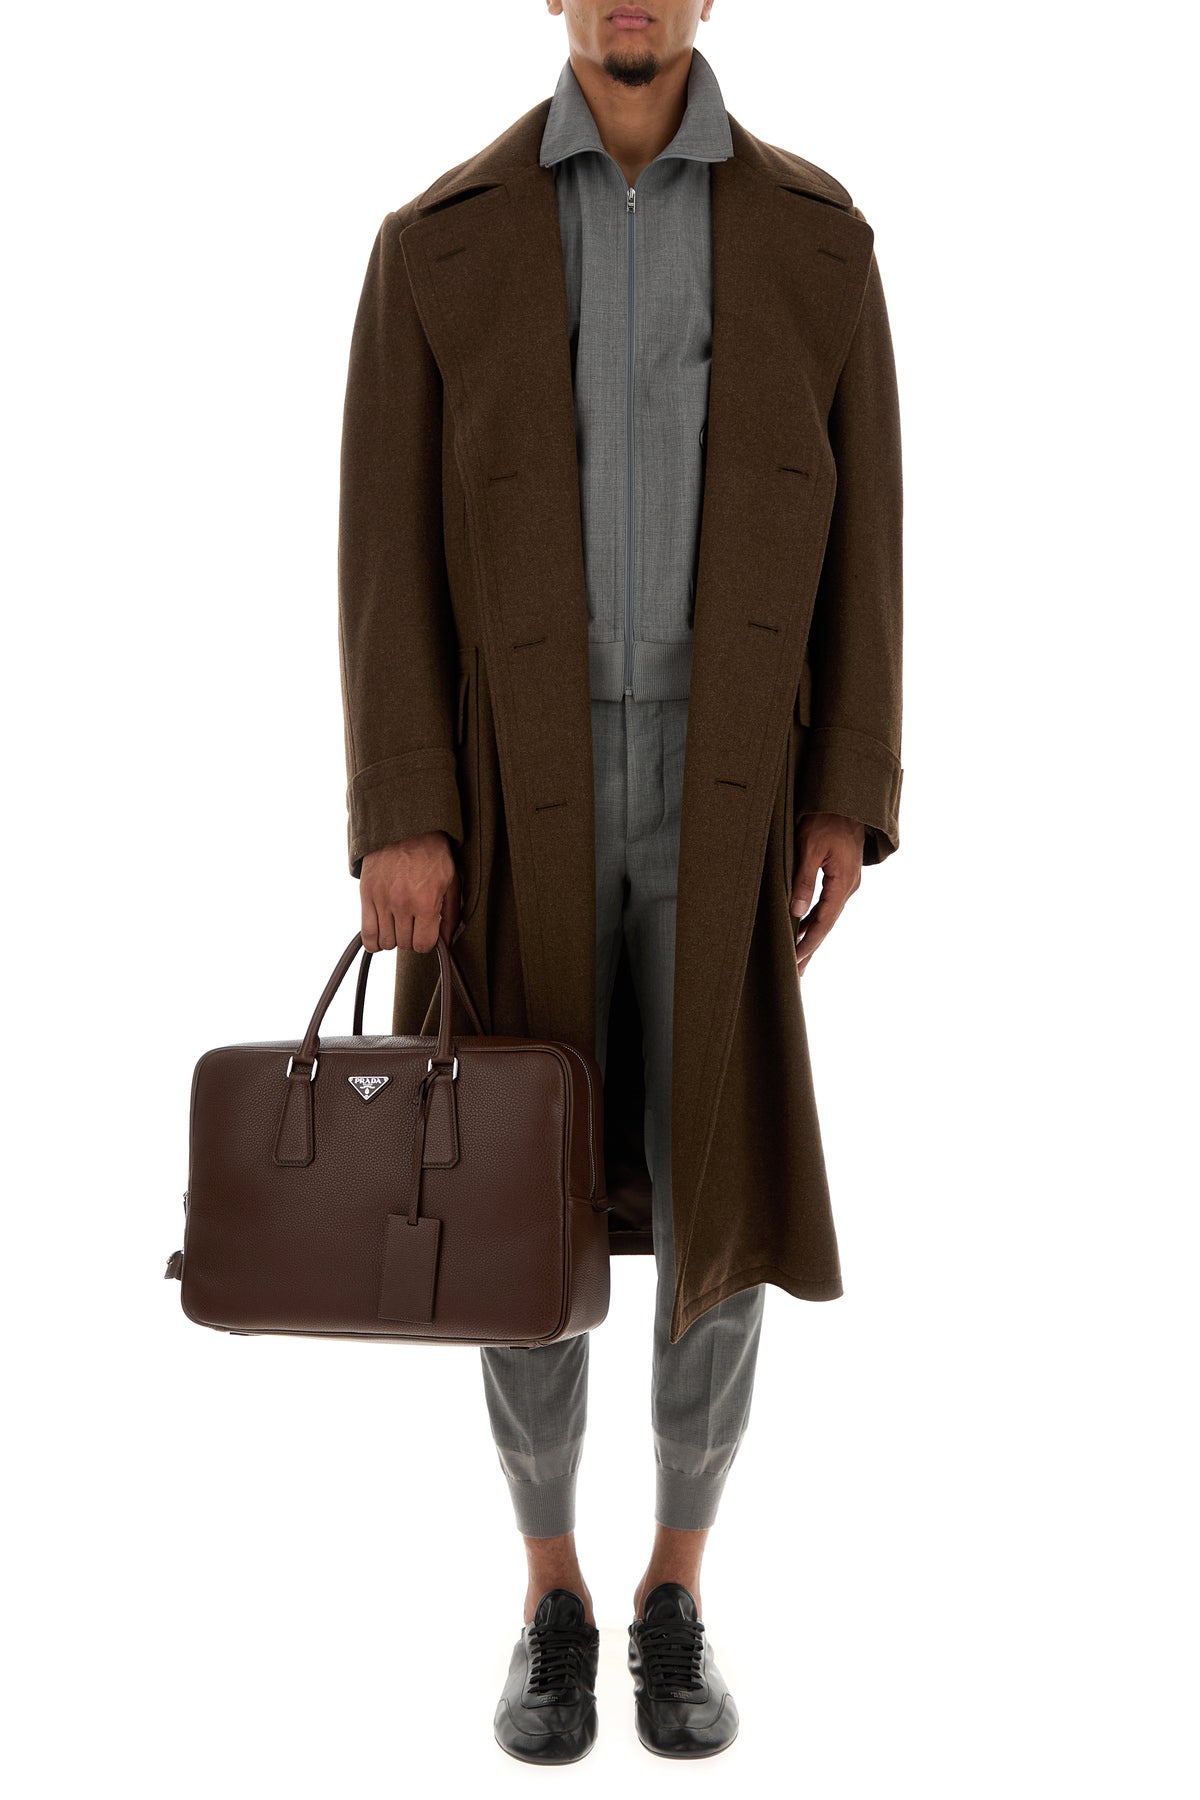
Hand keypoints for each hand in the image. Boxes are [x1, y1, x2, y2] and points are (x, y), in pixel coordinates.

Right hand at [359, 833, 460, 954]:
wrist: (404, 828)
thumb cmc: (432, 854)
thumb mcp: (450, 882)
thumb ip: (450, 915)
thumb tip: (446, 942)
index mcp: (425, 902)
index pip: (423, 944)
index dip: (426, 942)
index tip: (427, 934)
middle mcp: (402, 904)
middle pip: (404, 944)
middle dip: (410, 938)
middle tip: (414, 925)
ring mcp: (381, 900)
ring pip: (385, 942)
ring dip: (393, 938)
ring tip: (398, 925)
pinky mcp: (366, 895)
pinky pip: (366, 933)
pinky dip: (373, 941)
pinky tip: (381, 934)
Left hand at [790, 813, 864, 976]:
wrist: (847, 800)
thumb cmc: (826, 819)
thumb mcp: (809, 847)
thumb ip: (803, 879)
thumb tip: (796, 911)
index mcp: (843, 882)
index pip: (824, 921)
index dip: (809, 942)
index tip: (796, 960)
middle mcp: (849, 886)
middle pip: (827, 924)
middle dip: (811, 948)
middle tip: (797, 973)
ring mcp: (847, 882)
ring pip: (828, 916)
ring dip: (813, 936)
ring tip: (799, 958)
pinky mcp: (842, 877)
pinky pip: (829, 905)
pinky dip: (817, 920)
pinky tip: (806, 929)